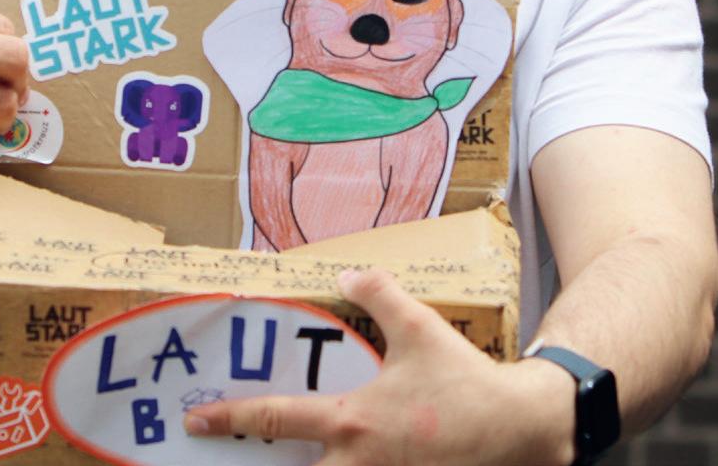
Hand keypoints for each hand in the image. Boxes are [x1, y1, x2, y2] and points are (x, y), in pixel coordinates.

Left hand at [184, 269, 574, 465]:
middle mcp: (359, 463)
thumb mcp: (420, 328)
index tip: (196, 419)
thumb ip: (379, 294)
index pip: (277, 419)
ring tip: (291, 460)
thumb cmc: (465, 383)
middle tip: (228, 458)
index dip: (231, 417)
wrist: (521, 429)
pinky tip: (341, 464)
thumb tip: (348, 271)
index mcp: (353, 421)